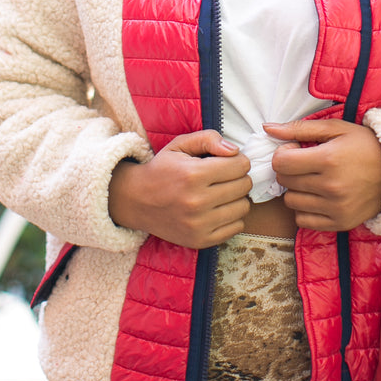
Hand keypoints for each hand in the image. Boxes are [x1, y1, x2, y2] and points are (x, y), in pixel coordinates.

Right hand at [108, 130, 251, 248]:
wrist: (136, 201)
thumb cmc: (162, 169)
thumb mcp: (180, 145)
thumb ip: (208, 139)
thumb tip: (234, 151)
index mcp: (193, 175)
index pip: (240, 165)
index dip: (238, 160)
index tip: (228, 162)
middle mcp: (197, 202)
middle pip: (244, 185)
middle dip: (238, 177)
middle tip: (224, 177)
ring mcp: (199, 224)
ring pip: (243, 207)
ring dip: (236, 198)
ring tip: (221, 193)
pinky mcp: (200, 240)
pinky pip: (236, 227)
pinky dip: (232, 217)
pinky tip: (217, 209)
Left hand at [265, 118, 380, 232]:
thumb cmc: (366, 145)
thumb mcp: (336, 128)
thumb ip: (300, 128)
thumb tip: (267, 129)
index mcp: (328, 159)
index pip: (281, 163)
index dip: (283, 154)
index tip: (296, 150)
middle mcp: (331, 186)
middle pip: (285, 181)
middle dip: (290, 170)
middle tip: (306, 164)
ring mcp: (335, 208)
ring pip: (291, 202)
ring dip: (296, 190)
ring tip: (314, 180)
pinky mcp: (340, 222)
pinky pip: (303, 220)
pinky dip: (305, 209)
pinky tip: (318, 197)